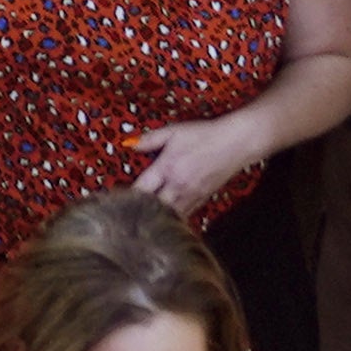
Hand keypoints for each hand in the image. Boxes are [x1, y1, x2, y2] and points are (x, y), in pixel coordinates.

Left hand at [125, 114, 263, 214]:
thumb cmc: (204, 135)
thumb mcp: (174, 131)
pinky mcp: (202, 201)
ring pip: (169, 217)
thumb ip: (150, 139)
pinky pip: (183, 216)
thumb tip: (129, 145)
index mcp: (167, 168)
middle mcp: (178, 186)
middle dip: (140, 212)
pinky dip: (173, 218)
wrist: (235, 143)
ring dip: (156, 218)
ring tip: (144, 219)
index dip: (126, 197)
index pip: (141, 190)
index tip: (115, 201)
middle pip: (153, 209)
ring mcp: (191, 196)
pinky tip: (166, 218)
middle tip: (128, 213)